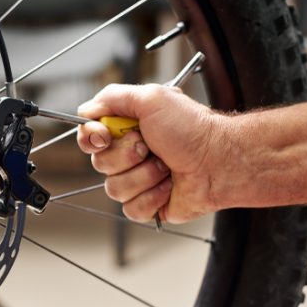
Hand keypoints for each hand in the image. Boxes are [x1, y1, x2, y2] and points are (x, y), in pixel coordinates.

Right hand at [77, 84, 223, 222]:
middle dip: (126, 156)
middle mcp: (129, 154)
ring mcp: (138, 180)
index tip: (105, 136)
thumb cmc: (192, 128)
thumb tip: (86, 110)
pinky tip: (169, 187)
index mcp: (126, 128)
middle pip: (99, 163)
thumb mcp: (151, 98)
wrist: (220, 161)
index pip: (88, 136)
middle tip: (150, 146)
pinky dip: (152, 197)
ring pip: (113, 189)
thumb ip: (112, 97)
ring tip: (166, 166)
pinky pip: (131, 209)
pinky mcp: (148, 204)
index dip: (91, 138)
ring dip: (143, 176)